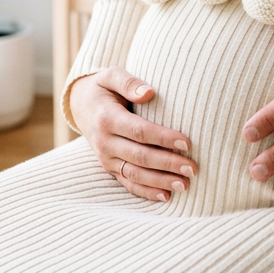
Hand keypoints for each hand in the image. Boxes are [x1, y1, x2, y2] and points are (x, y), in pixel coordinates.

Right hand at [70, 66, 196, 201]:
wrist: (80, 105)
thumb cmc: (103, 88)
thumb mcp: (111, 76)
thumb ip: (129, 82)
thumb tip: (148, 92)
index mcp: (107, 119)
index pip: (139, 131)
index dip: (163, 138)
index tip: (187, 143)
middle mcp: (104, 142)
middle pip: (140, 156)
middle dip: (168, 164)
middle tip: (193, 168)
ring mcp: (106, 159)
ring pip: (135, 174)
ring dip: (160, 181)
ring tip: (185, 185)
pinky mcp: (110, 168)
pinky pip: (128, 184)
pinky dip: (146, 192)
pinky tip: (166, 196)